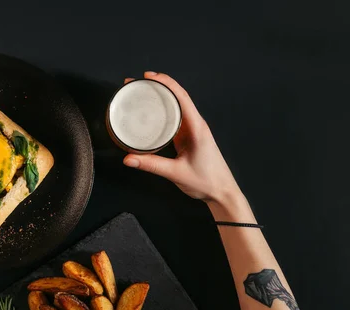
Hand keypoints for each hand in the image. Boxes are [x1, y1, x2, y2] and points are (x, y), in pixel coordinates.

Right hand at [123, 71, 241, 205]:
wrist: (221, 192)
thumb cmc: (206, 181)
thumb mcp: (176, 173)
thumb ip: (151, 165)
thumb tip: (128, 158)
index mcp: (197, 128)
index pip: (181, 97)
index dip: (165, 83)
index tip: (148, 76)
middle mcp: (195, 125)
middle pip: (177, 96)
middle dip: (158, 86)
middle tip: (137, 82)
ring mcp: (191, 130)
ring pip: (175, 106)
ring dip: (159, 96)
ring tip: (140, 92)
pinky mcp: (187, 137)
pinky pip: (174, 118)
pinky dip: (161, 111)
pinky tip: (149, 111)